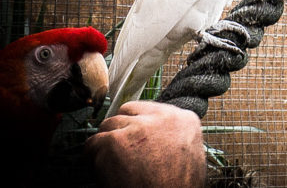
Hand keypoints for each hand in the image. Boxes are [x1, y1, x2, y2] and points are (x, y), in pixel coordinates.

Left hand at [85, 101, 205, 186]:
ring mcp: (137, 127)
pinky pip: (92, 144)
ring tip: (113, 165)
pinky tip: (103, 173)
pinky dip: (93, 159)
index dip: (139, 126)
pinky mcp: (115, 142)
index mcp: (184, 120)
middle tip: (122, 153)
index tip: (135, 139)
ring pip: (108, 125)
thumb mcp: (192, 157)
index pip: (150, 109)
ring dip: (107, 145)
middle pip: (128, 113)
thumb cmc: (178, 186)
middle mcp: (162, 118)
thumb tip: (161, 136)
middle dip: (122, 130)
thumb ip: (176, 138)